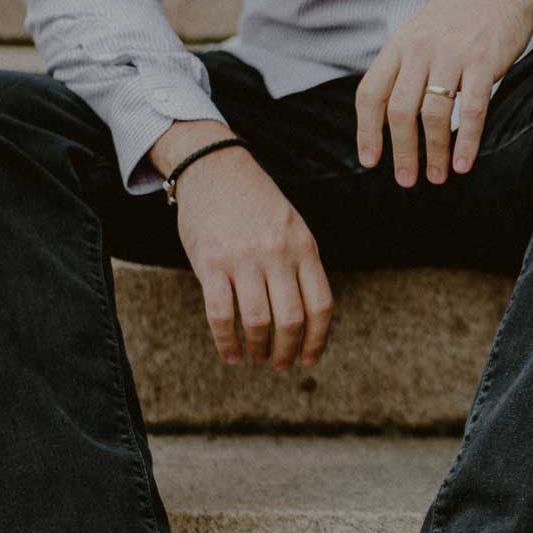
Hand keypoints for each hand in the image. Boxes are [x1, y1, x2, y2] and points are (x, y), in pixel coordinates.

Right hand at [156, 124, 334, 369]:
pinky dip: (227, 341)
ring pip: (258, 321)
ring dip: (258, 349)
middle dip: (288, 351)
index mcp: (304, 247)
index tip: (310, 359)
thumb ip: (301, 264)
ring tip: (255, 358)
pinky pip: (221, 314)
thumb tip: (308, 316)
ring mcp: (244, 259)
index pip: (321, 305)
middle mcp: (278, 254)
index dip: (318, 340)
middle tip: (280, 365)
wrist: (214, 167)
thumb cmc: (255, 202)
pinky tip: (230, 353)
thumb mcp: (292, 226)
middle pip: (292, 319)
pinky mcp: (211, 263)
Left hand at [354, 0, 532, 187]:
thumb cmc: (462, 16)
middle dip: (402, 151)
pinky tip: (464, 163)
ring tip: (438, 176)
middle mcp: (420, 49)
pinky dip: (467, 141)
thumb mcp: (421, 31)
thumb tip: (386, 111)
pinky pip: (472, 110)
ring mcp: (452, 55)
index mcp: (400, 44)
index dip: (367, 131)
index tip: (370, 160)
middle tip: (406, 180)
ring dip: (434, 152)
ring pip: (433, 114)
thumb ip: (403, 65)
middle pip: (399, 110)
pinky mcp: (484, 62)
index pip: (371, 92)